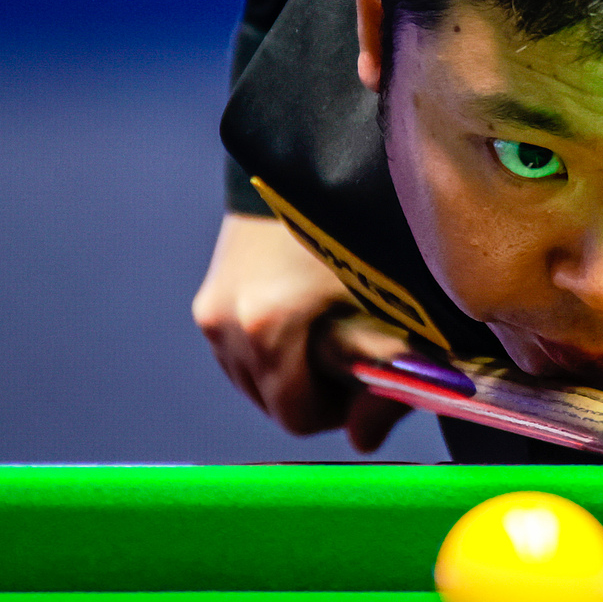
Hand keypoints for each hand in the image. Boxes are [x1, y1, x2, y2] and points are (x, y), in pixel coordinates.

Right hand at [191, 212, 412, 451]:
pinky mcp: (209, 295)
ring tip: (331, 331)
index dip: (339, 410)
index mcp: (268, 327)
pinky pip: (240, 351)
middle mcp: (227, 322)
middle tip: (356, 355)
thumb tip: (365, 442)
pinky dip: (272, 349)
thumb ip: (388, 377)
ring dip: (291, 371)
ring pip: (253, 379)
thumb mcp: (394, 304)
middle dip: (315, 392)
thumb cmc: (367, 231)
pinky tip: (306, 315)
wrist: (316, 159)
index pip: (296, 416)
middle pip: (272, 401)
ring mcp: (212, 309)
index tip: (368, 381)